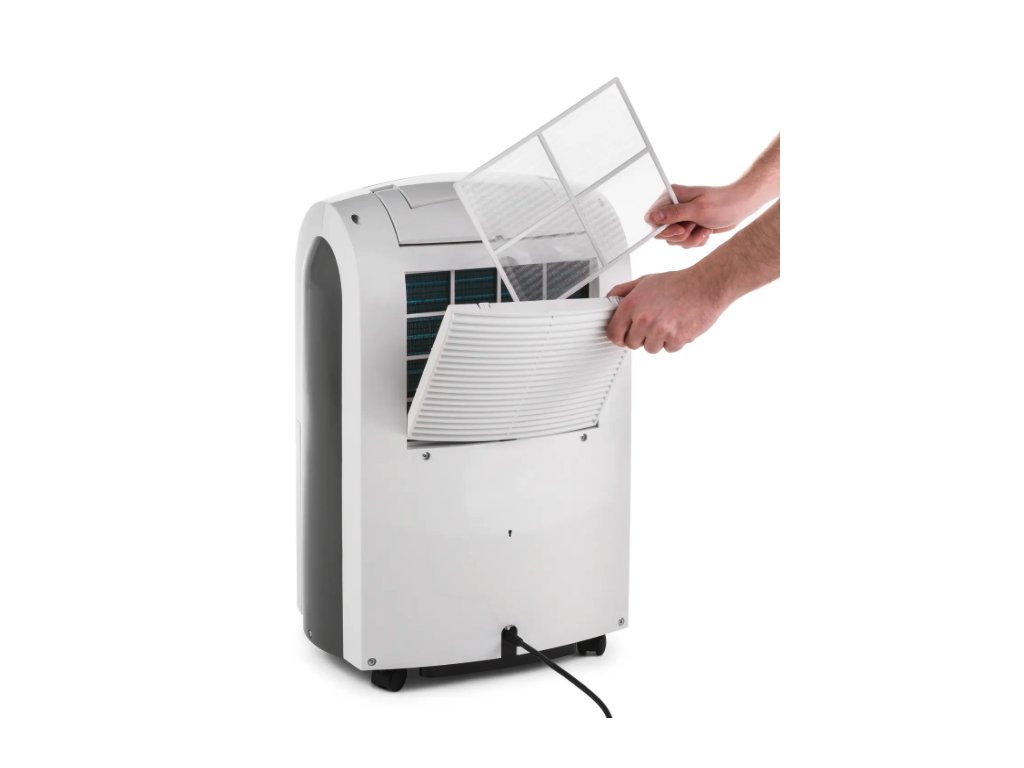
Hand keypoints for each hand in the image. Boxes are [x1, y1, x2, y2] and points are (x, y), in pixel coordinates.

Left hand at [605, 267, 725, 352]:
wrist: (705, 285)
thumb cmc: (678, 283)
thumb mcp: (644, 281)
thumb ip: (623, 291)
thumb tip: (609, 300)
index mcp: (632, 304)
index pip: (613, 333)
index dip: (619, 336)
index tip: (623, 335)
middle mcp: (644, 318)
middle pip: (632, 344)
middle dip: (640, 337)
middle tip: (653, 323)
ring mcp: (660, 330)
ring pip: (650, 348)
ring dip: (658, 340)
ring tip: (668, 322)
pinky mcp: (676, 338)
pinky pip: (669, 349)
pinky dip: (674, 341)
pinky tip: (679, 325)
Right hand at [646, 183, 753, 247]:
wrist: (741, 207)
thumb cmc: (723, 204)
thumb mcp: (698, 210)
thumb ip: (673, 213)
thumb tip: (651, 216)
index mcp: (671, 197)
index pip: (652, 218)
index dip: (664, 228)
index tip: (680, 229)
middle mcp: (673, 207)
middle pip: (662, 233)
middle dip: (681, 236)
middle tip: (694, 228)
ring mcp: (680, 218)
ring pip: (674, 240)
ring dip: (691, 239)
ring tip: (704, 229)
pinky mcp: (688, 227)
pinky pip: (684, 243)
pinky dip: (696, 241)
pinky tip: (706, 231)